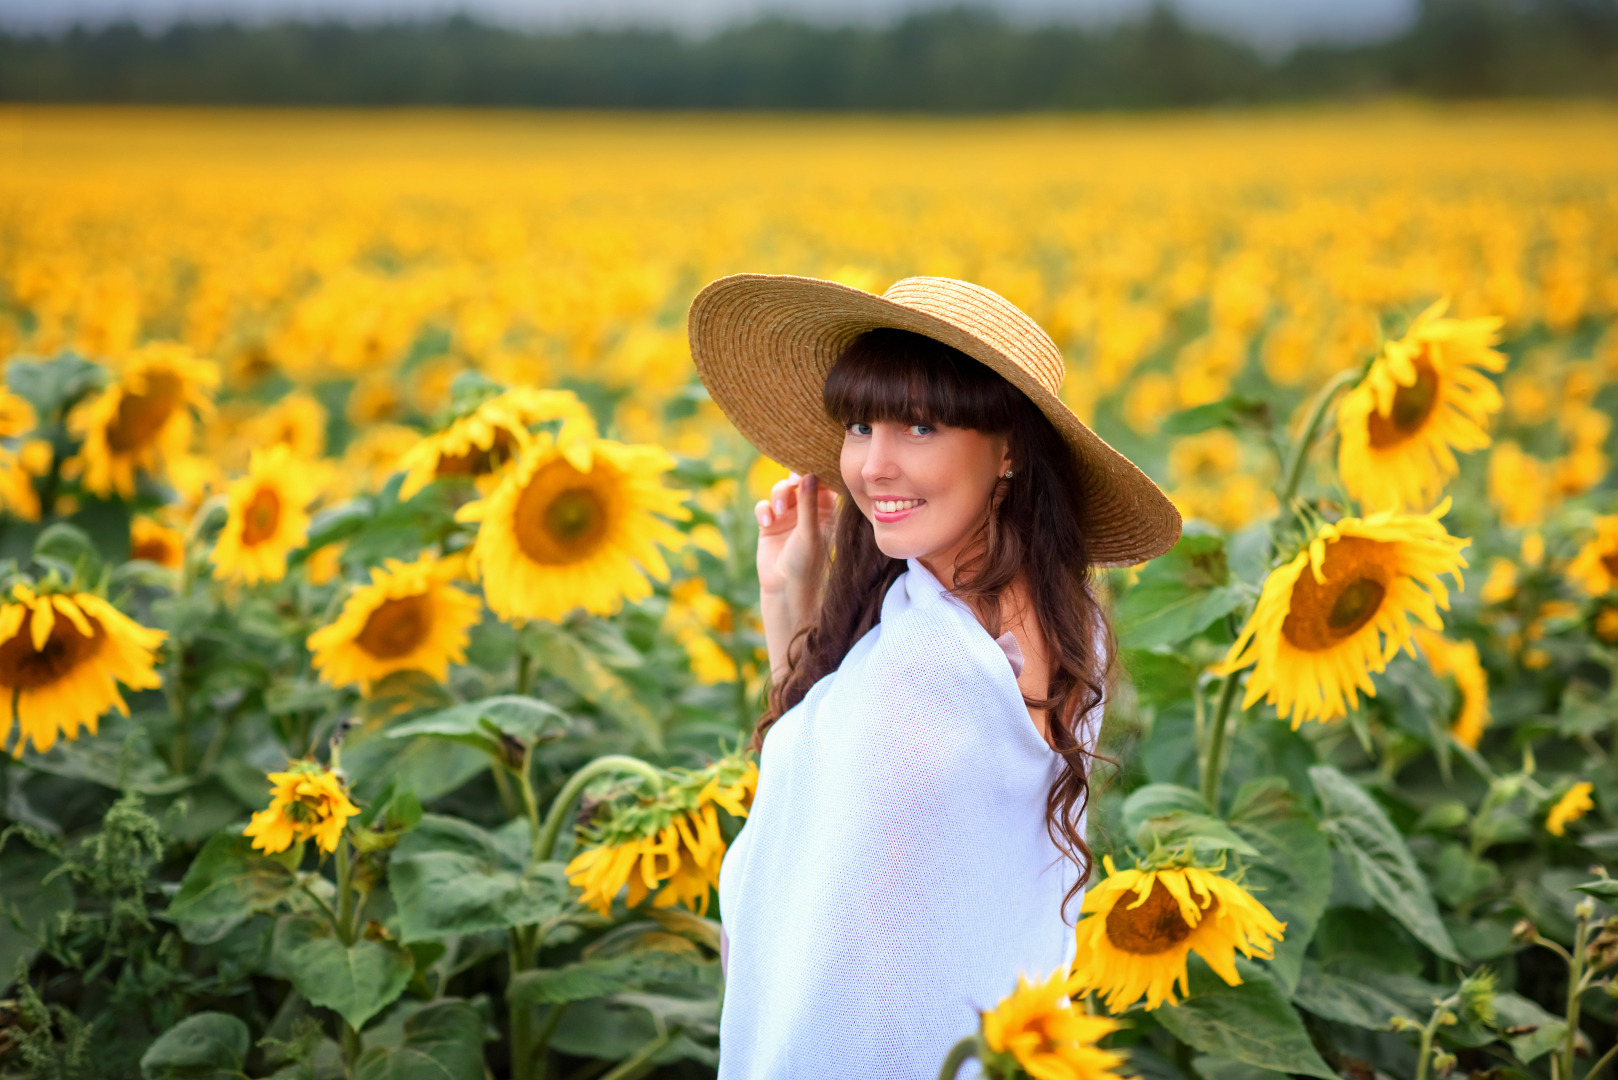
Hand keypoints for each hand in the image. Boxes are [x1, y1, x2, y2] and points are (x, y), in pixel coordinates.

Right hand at [754, 471, 835, 599]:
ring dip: (778, 495)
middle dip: (795, 478)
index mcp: (827, 512)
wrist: (785, 589)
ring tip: (779, 510)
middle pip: (800, 482)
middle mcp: (807, 512)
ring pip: (781, 491)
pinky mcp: (769, 525)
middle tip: (793, 480)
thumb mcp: (809, 532)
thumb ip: (809, 503)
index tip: (811, 468)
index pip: (824, 483)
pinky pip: (764, 506)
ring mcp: (788, 517)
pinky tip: (766, 522)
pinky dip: (764, 509)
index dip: (817, 472)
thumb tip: (809, 474)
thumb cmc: (806, 563)